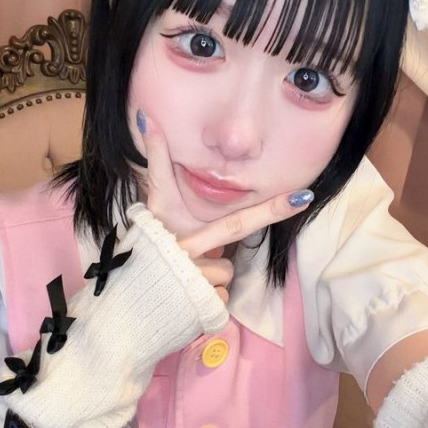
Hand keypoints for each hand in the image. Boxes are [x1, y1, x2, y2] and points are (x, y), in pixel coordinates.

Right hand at [136, 110, 313, 301]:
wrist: (122, 307)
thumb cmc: (141, 250)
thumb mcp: (150, 208)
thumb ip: (155, 163)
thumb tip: (145, 114)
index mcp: (188, 235)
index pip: (238, 221)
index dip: (272, 209)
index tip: (305, 197)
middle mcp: (195, 261)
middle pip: (240, 240)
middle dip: (271, 212)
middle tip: (298, 198)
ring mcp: (199, 289)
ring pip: (227, 276)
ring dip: (212, 279)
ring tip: (185, 275)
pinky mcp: (200, 312)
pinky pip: (220, 303)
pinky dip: (206, 302)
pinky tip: (185, 297)